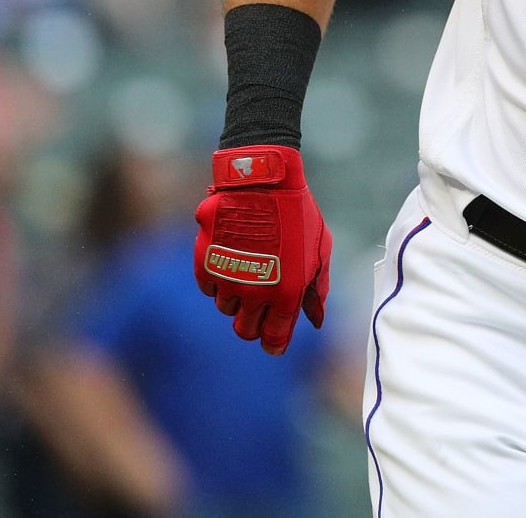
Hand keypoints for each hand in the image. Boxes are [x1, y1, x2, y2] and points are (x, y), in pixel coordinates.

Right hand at [193, 146, 330, 353]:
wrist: (263, 181)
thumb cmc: (298, 213)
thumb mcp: (319, 249)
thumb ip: (317, 288)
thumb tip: (316, 320)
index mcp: (287, 292)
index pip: (274, 337)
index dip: (274, 344)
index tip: (273, 343)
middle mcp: (256, 292)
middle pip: (245, 330)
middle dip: (253, 324)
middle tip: (260, 308)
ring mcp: (228, 279)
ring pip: (226, 308)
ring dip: (236, 298)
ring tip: (249, 270)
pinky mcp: (206, 263)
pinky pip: (209, 288)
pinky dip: (218, 281)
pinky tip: (231, 259)